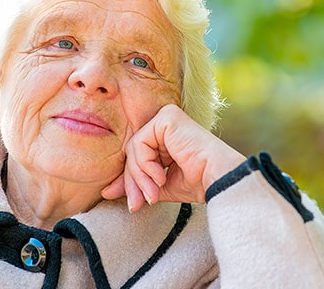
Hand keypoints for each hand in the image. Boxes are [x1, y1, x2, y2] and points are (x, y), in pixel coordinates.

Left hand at [101, 104, 245, 211]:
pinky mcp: (166, 118)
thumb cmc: (198, 183)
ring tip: (154, 193)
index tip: (132, 204)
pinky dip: (146, 165)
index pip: (136, 156)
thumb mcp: (159, 185)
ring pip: (134, 149)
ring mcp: (166, 118)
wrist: (218, 179)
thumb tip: (106, 191)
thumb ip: (136, 184)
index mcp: (166, 136)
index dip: (130, 181)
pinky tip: (161, 177)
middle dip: (133, 182)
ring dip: (140, 177)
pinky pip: (140, 143)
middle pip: (132, 152)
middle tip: (138, 204)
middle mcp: (165, 123)